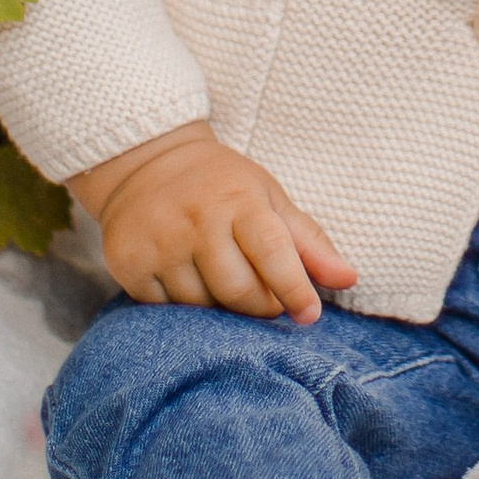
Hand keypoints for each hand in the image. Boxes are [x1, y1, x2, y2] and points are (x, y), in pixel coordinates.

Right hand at [69, 121, 357, 322]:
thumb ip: (308, 241)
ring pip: (202, 307)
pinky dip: (185, 307)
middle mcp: (196, 220)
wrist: (145, 164)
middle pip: (238, 291)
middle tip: (267, 298)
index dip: (294, 289)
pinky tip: (189, 280)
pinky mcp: (129, 264)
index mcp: (239, 199)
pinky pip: (167, 310)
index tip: (310, 314)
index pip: (272, 253)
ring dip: (222, 308)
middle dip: (261, 305)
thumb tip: (348, 278)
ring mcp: (159, 243)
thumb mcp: (268, 197)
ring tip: (223, 281)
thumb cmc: (222, 185)